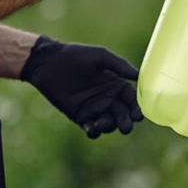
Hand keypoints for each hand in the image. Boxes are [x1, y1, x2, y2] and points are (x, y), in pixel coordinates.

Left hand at [20, 36, 143, 137]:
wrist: (48, 63)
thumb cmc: (75, 56)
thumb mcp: (99, 56)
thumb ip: (119, 65)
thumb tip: (139, 75)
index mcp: (116, 84)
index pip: (132, 99)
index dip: (137, 108)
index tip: (139, 115)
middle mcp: (109, 98)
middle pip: (123, 115)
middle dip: (126, 122)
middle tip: (126, 126)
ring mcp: (95, 109)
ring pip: (109, 124)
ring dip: (110, 127)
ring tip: (102, 123)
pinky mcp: (80, 117)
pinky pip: (91, 129)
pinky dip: (94, 131)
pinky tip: (92, 127)